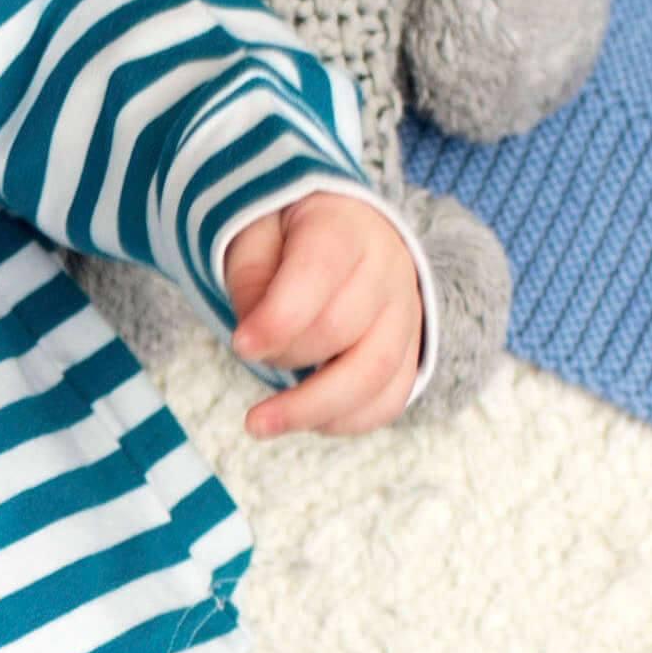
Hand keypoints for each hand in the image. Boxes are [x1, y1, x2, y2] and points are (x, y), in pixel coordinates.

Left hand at [224, 189, 423, 434]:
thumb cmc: (290, 237)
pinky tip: (306, 421)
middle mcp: (388, 270)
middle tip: (249, 355)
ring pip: (374, 374)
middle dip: (286, 355)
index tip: (241, 345)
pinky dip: (346, 421)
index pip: (320, 273)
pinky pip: (390, 399)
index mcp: (346, 229)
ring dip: (312, 408)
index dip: (280, 317)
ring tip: (260, 423)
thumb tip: (254, 340)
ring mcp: (406, 315)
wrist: (341, 233)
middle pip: (342, 328)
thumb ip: (250, 276)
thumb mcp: (256, 234)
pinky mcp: (410, 352)